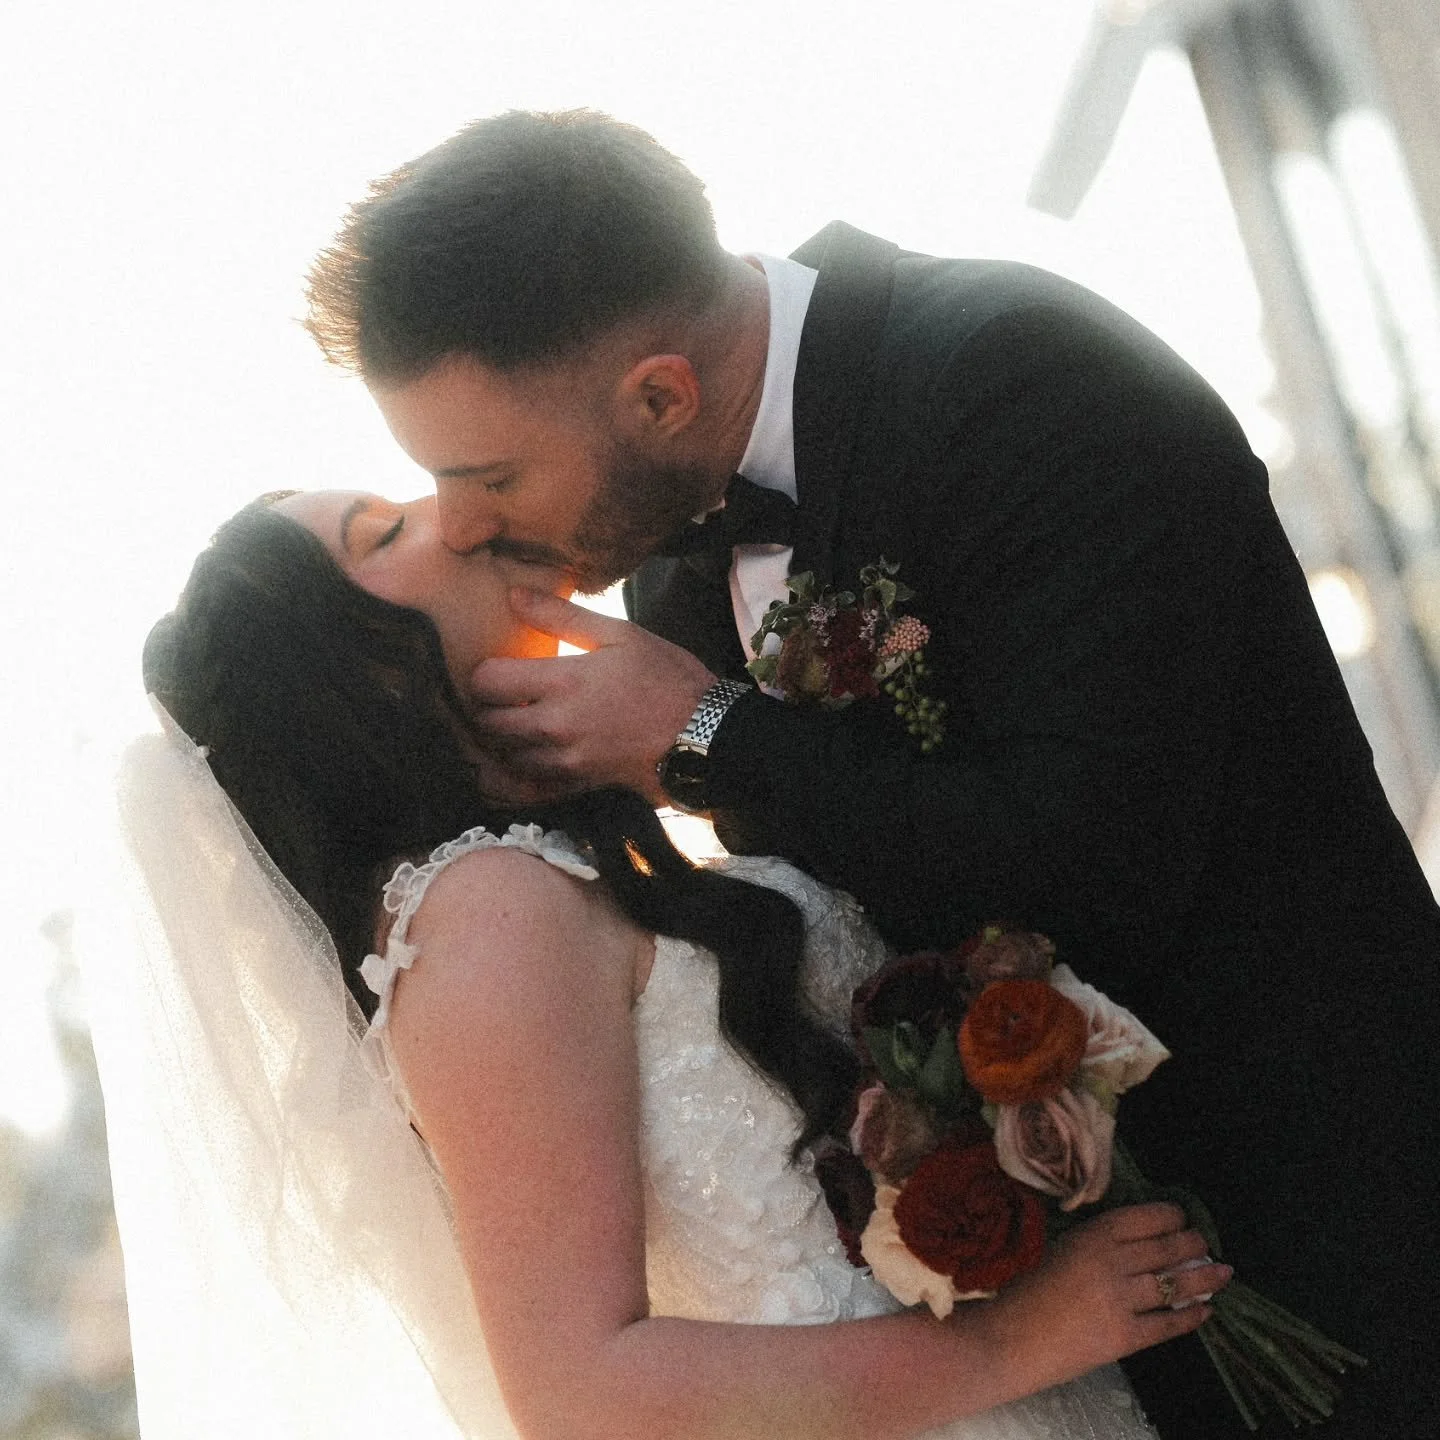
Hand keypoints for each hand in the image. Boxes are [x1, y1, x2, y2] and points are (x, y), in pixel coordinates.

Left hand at [466, 589, 717, 804]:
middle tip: (498, 698)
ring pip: (502, 756)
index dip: (482, 672)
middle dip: (484, 708)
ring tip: (510, 724)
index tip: (496, 668)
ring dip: (499, 741)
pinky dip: (511, 778)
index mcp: (562, 681)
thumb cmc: (667, 679)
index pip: (486, 681)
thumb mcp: (620, 634)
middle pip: (485, 722)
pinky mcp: (576, 785)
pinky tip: (515, 763)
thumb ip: (563, 616)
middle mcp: (554, 725)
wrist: (704, 735)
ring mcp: (563, 760)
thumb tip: (514, 595)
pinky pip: (525, 789)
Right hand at [979, 1202, 1231, 1393]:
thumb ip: (1099, 1243)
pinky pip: (1169, 1324)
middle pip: (1169, 1248)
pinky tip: (1203, 1311)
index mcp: (1093, 1234)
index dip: (1173, 1217)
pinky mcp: (1125, 1336)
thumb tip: (1144, 1241)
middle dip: (1194, 1244)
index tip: (1181, 1219)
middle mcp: (1111, 1262)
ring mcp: (1120, 1300)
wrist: (1011, 1337)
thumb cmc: (1028, 1289)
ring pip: (1176, 1284)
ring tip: (1221, 1272)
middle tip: (1204, 1244)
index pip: (1149, 1217)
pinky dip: (1191, 1317)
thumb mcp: (1062, 1248)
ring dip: (1204, 1277)